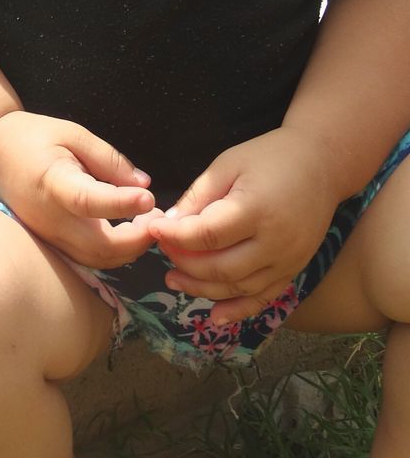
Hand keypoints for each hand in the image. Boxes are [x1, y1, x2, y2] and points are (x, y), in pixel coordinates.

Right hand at [0, 111, 160, 269]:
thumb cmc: (31, 136)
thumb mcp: (73, 133)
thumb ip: (109, 159)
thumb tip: (143, 186)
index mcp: (53, 183)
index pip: (88, 201)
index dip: (121, 204)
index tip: (149, 199)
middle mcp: (50, 218)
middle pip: (99, 248)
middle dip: (137, 240)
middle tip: (158, 217)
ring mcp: (49, 235)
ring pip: (96, 261)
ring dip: (128, 250)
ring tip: (147, 223)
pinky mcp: (51, 242)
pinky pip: (87, 258)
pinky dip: (112, 252)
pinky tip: (127, 231)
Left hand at [147, 128, 340, 323]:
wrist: (321, 165)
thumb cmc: (269, 157)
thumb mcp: (228, 164)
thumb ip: (199, 195)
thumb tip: (169, 223)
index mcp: (256, 209)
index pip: (207, 235)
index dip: (175, 237)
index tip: (153, 230)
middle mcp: (275, 242)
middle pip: (221, 267)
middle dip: (184, 264)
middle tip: (162, 252)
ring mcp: (288, 261)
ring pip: (238, 288)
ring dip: (202, 289)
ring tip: (173, 279)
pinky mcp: (294, 270)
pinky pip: (264, 297)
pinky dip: (238, 310)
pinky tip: (215, 317)